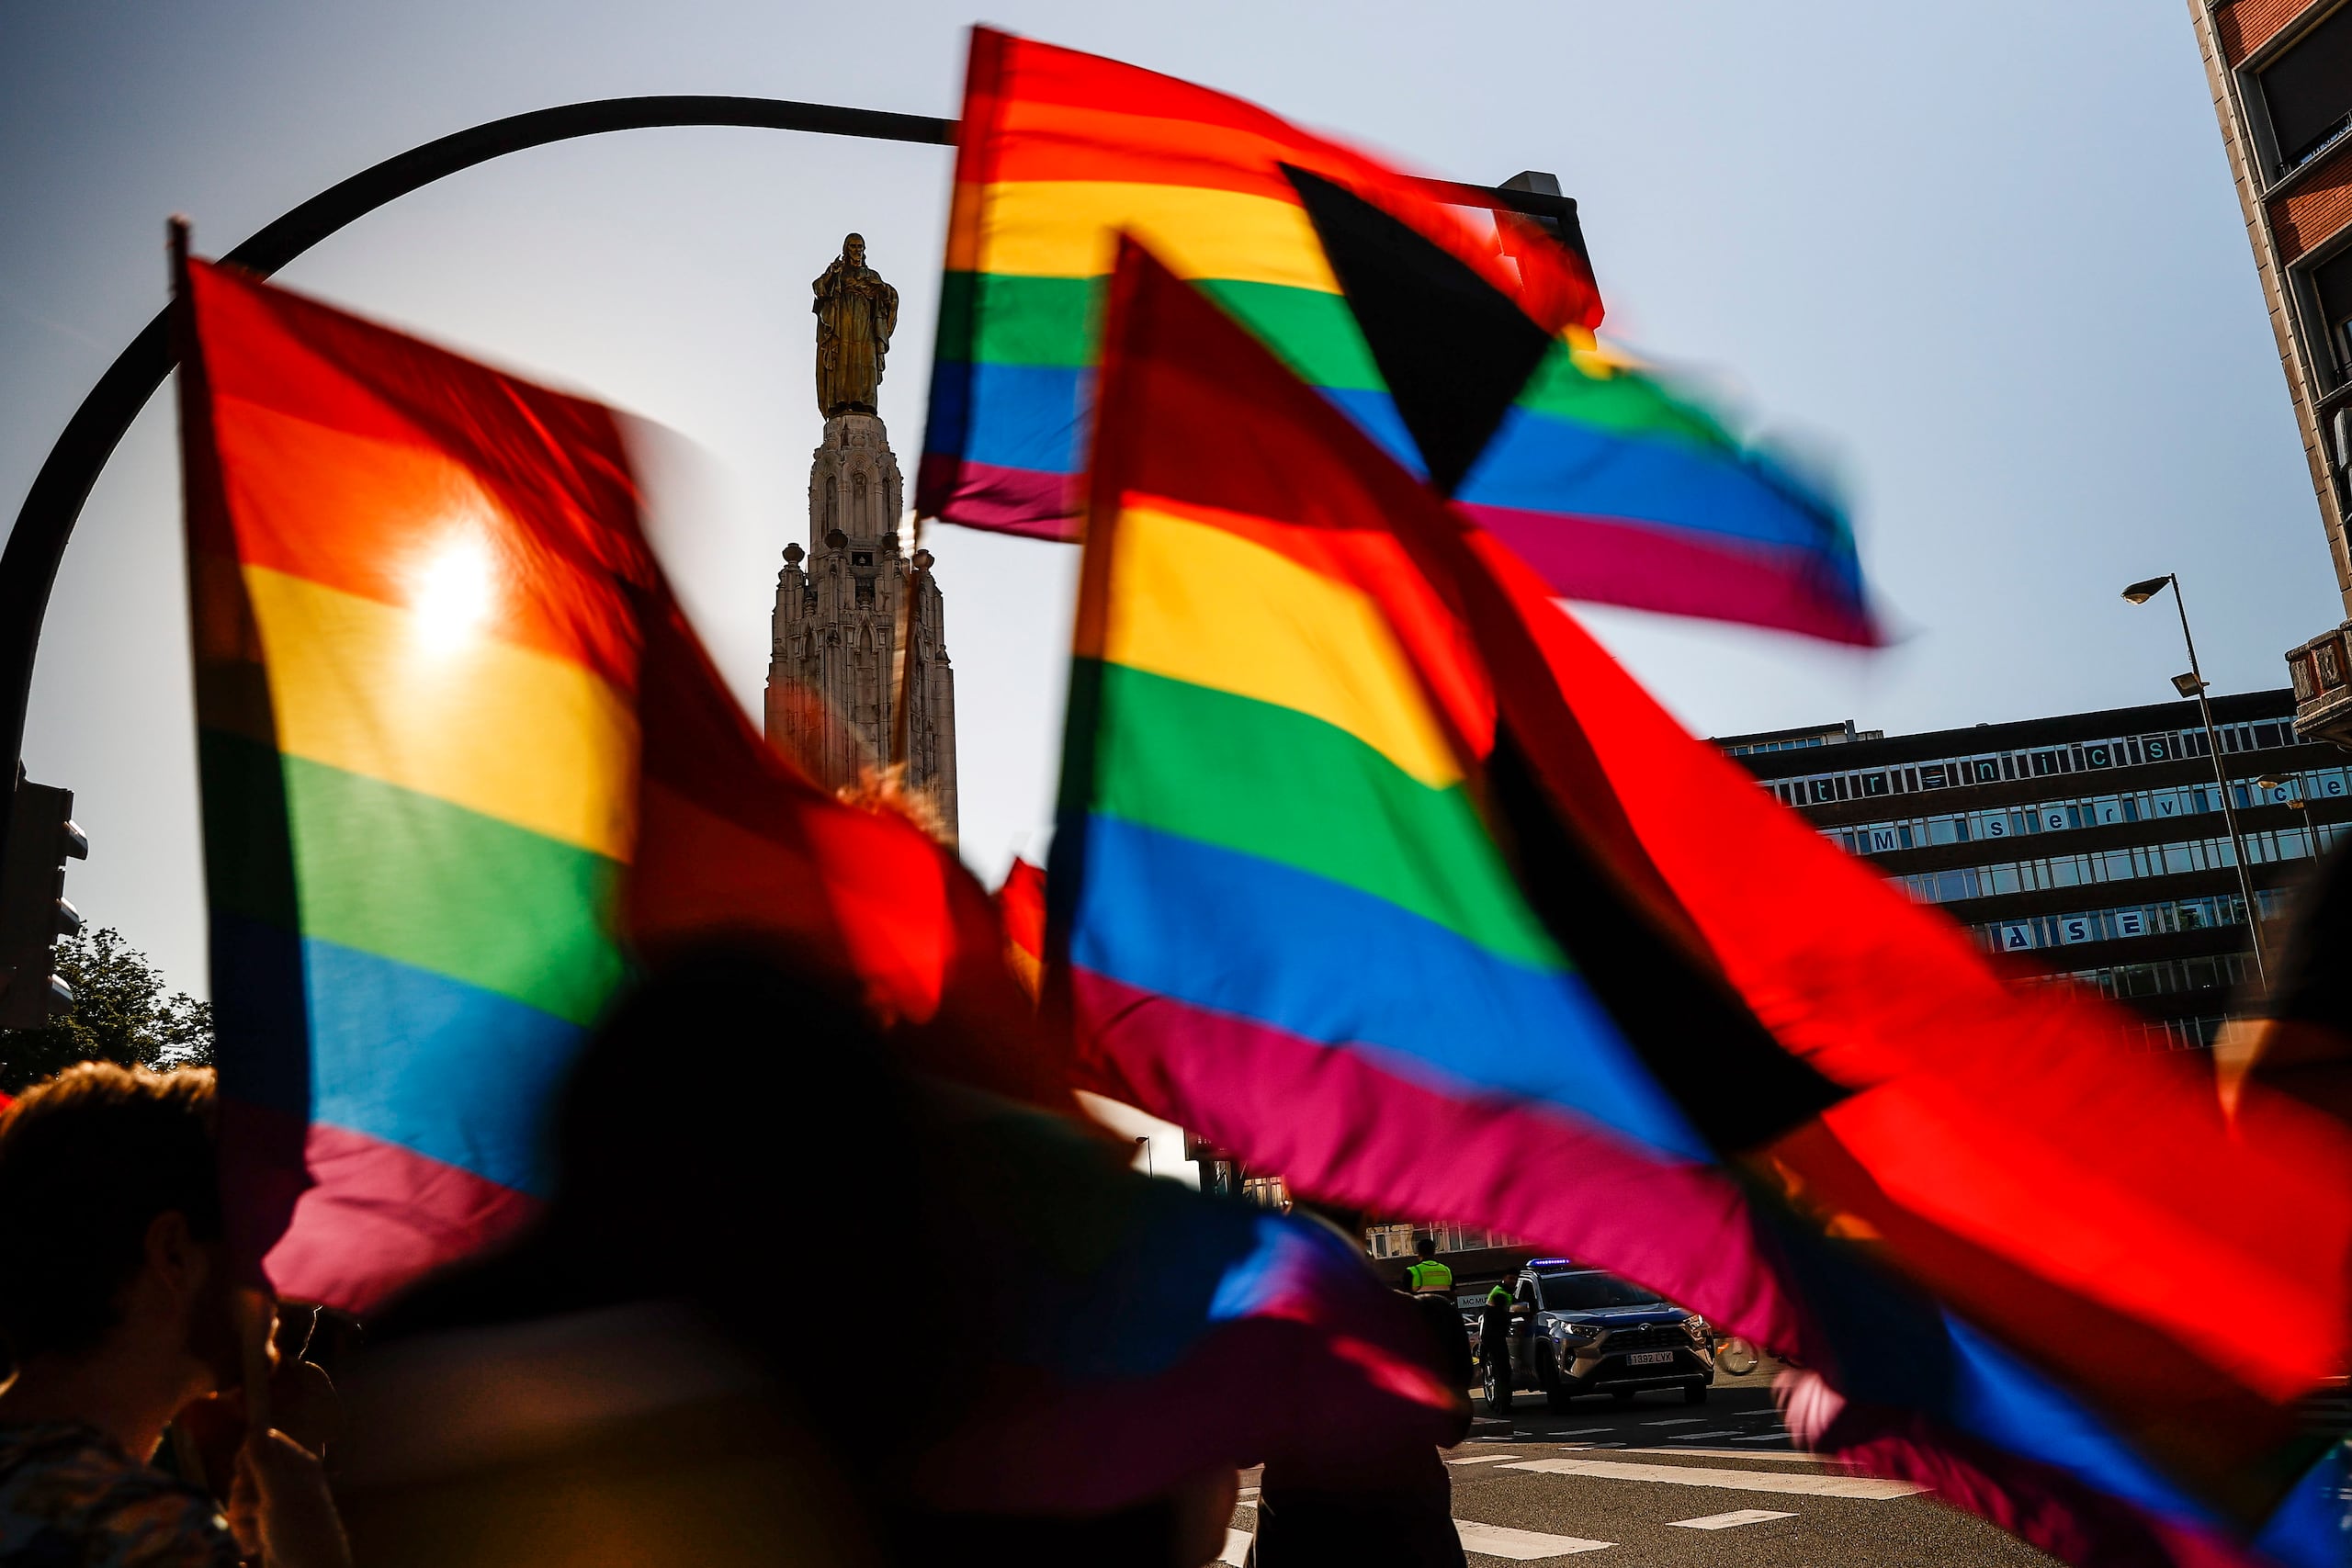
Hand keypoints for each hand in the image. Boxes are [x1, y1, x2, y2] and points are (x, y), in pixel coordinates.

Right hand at [228, 1429, 350, 1567]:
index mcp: (298, 1464)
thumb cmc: (300, 1531)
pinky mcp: (268, 1526)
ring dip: (241, 1518)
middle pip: (248, 1471)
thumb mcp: (279, 1494)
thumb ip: (264, 1460)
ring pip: (242, 1497)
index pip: (265, 1441)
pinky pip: (245, 1520)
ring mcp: (277, 1504)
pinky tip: (254, 1546)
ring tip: (255, 1534)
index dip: (248, 1455)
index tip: (242, 1471)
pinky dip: (245, 1532)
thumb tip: (256, 1422)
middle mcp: (288, 1480)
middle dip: (241, 1492)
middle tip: (252, 1508)